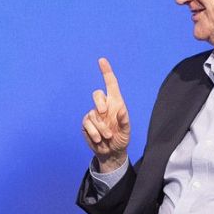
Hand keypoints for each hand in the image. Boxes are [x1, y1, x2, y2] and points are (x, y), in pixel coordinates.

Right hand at [82, 57, 130, 171]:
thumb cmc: (121, 139)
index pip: (111, 84)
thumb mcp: (127, 131)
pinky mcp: (86, 124)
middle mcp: (104, 106)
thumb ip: (125, 121)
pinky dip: (94, 133)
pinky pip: (87, 124)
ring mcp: (94, 114)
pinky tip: (99, 139)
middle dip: (99, 102)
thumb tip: (121, 110)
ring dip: (101, 127)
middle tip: (104, 112)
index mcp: (116, 103)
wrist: (111, 153)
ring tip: (107, 137)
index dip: (106, 72)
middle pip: (97, 94)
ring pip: (93, 114)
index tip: (101, 60)